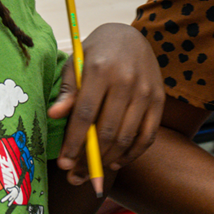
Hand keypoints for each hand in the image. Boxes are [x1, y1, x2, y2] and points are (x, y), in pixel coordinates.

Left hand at [51, 23, 163, 182]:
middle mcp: (127, 81)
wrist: (130, 37)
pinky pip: (148, 136)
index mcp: (101, 70)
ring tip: (91, 173)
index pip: (86, 114)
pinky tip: (115, 163)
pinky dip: (132, 154)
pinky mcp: (159, 100)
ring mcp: (146, 91)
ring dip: (107, 160)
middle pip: (107, 130)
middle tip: (75, 176)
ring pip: (127, 137)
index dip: (74, 142)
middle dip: (89, 159)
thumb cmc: (96, 54)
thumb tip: (54, 116)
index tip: (64, 163)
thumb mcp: (76, 64)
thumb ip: (68, 91)